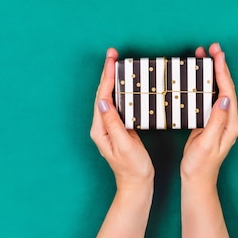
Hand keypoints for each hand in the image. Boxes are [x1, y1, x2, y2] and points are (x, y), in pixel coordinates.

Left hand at [90, 48, 153, 191]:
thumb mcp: (123, 145)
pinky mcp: (120, 126)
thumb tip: (103, 101)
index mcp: (100, 129)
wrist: (137, 183)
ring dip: (113, 78)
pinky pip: (119, 103)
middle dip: (107, 72)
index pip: (103, 97)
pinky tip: (127, 82)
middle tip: (112, 54)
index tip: (112, 61)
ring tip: (117, 62)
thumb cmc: (132, 167)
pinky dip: (122, 89)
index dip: (107, 77)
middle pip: (104, 93)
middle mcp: (102, 125)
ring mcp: (111, 125)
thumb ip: (113, 123)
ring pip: (111, 96)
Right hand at [180, 43, 237, 186]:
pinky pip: (209, 96)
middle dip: (219, 66)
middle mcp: (228, 118)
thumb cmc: (201, 164)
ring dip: (211, 71)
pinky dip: (204, 82)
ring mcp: (219, 118)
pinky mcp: (210, 120)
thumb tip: (224, 98)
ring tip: (203, 55)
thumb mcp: (208, 142)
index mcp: (230, 123)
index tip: (218, 56)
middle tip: (212, 48)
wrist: (197, 179)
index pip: (228, 92)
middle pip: (225, 86)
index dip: (223, 73)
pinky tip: (197, 75)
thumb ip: (216, 120)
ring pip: (217, 89)